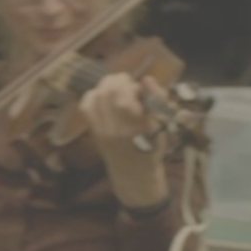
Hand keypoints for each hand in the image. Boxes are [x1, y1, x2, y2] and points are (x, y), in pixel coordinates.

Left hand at [80, 72, 169, 209]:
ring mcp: (104, 131)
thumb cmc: (153, 145)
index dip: (130, 86)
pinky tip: (104, 96)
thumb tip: (146, 78)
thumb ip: (158, 99)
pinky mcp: (95, 132)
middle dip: (119, 80)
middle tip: (127, 82)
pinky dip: (93, 95)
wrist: (134, 172)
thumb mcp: (164, 124)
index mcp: (141, 128)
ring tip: (117, 87)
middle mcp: (120, 130)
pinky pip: (86, 106)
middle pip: (109, 92)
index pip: (126, 100)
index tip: (139, 86)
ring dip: (107, 84)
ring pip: (98, 95)